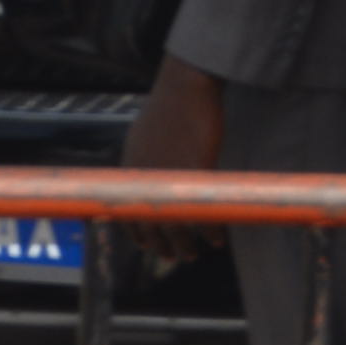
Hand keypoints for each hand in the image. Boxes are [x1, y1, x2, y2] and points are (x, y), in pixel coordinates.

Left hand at [116, 55, 225, 264]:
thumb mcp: (143, 137)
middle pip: (152, 226)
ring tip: (198, 252)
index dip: (139, 235)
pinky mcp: (194, 172)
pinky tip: (220, 237)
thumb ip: (143, 162)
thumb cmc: (168, 109)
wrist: (185, 87)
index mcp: (130, 170)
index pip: (125, 214)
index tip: (151, 247)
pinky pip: (203, 213)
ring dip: (188, 245)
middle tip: (181, 256)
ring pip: (177, 226)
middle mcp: (145, 178)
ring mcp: (169, 177)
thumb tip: (147, 178)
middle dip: (166, 246)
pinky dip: (212, 229)